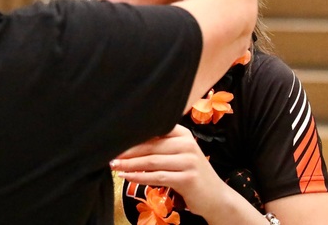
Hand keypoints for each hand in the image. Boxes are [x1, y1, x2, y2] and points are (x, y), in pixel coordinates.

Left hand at [111, 124, 227, 218]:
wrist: (217, 197)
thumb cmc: (191, 173)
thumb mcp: (180, 154)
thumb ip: (161, 145)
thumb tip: (129, 142)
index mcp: (183, 134)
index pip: (154, 129)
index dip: (134, 134)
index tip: (115, 138)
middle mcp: (187, 144)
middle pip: (151, 145)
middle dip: (128, 151)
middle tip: (110, 153)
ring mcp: (189, 161)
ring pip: (152, 161)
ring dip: (130, 164)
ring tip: (114, 166)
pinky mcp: (188, 178)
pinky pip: (157, 177)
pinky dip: (139, 177)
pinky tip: (127, 176)